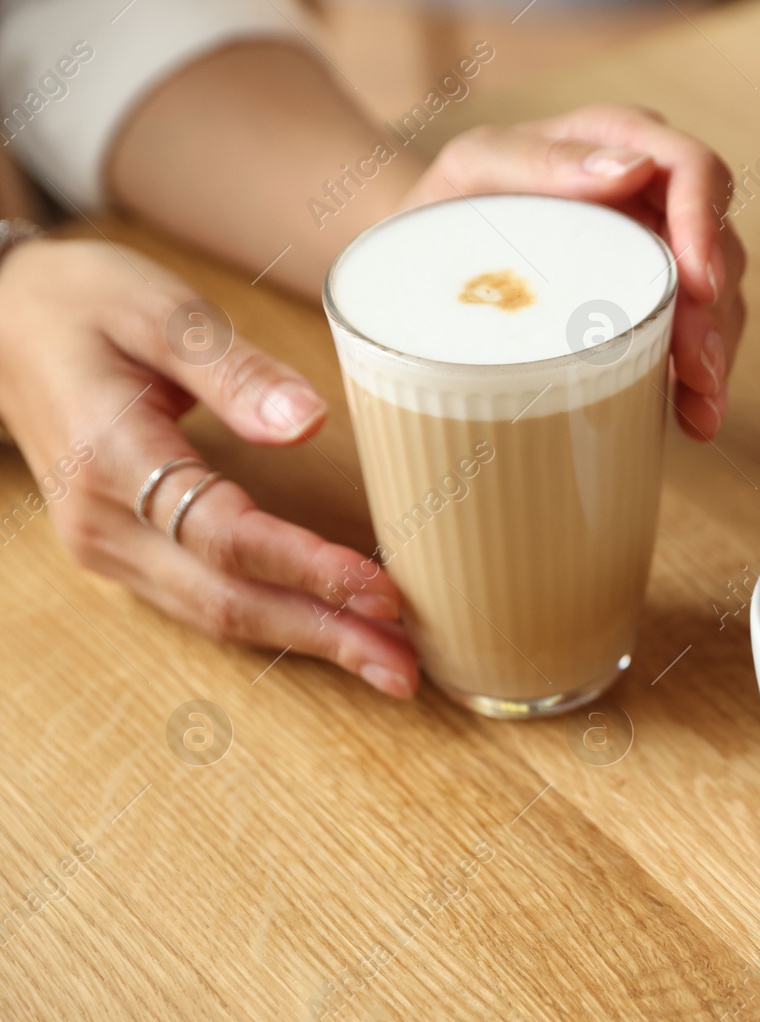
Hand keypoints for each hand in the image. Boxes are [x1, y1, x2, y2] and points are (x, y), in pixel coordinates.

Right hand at [0, 239, 417, 696]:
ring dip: (308, 643)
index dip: (308, 567)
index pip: (224, 534)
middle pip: (226, 599)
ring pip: (217, 615)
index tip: (383, 590)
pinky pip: (205, 602)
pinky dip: (275, 624)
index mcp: (111, 458)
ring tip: (389, 667)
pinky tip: (332, 634)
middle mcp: (104, 521)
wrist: (3, 321)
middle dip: (324, 636)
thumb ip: (234, 370)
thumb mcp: (160, 311)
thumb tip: (307, 423)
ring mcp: (108, 547)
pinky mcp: (125, 554)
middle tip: (406, 667)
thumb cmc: (84, 303)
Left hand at [401, 105, 745, 439]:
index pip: (694, 171)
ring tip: (702, 404)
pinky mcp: (650, 302)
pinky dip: (699, 381)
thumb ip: (542, 159)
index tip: (700, 285)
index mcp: (622, 144)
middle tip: (699, 368)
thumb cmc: (452, 199)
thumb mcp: (478, 165)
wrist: (424, 250)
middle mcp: (654, 195)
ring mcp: (658, 252)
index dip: (706, 226)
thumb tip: (630, 170)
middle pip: (718, 247)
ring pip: (718, 299)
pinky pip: (695, 336)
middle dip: (715, 314)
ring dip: (716, 354)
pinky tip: (696, 416)